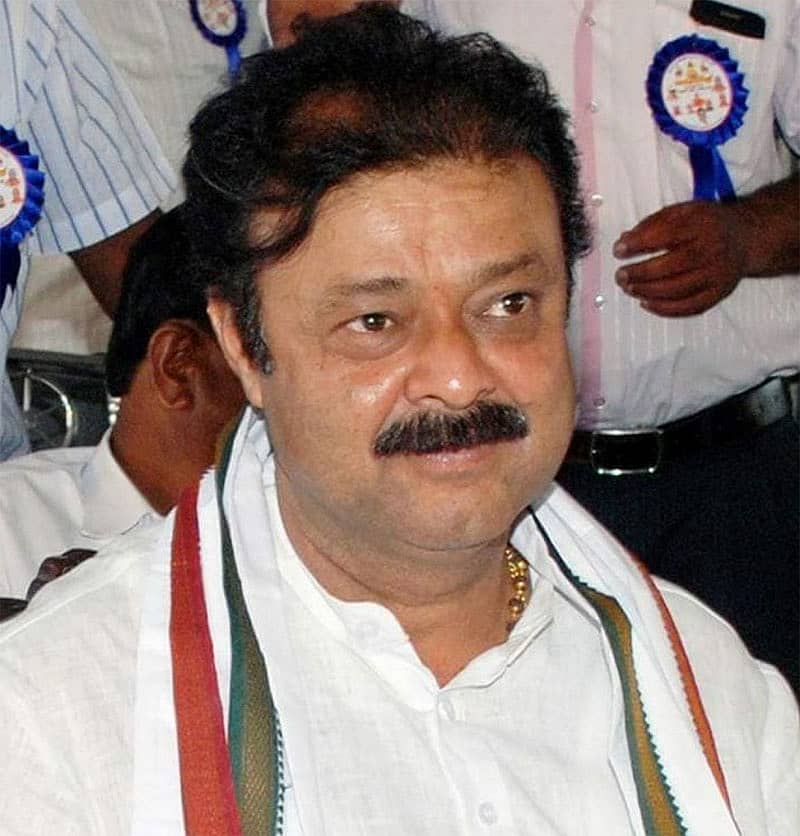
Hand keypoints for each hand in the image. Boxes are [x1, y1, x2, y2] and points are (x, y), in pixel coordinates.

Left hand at [613, 200, 749, 316]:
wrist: (746, 238)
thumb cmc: (707, 224)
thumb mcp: (683, 211)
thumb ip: (653, 223)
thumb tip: (625, 240)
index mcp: (702, 224)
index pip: (666, 234)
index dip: (639, 243)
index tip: (618, 250)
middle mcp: (713, 250)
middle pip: (671, 266)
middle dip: (640, 273)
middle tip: (620, 276)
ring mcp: (717, 275)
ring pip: (677, 290)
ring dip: (647, 292)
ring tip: (628, 288)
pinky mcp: (719, 293)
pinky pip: (690, 307)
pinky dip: (664, 309)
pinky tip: (646, 303)